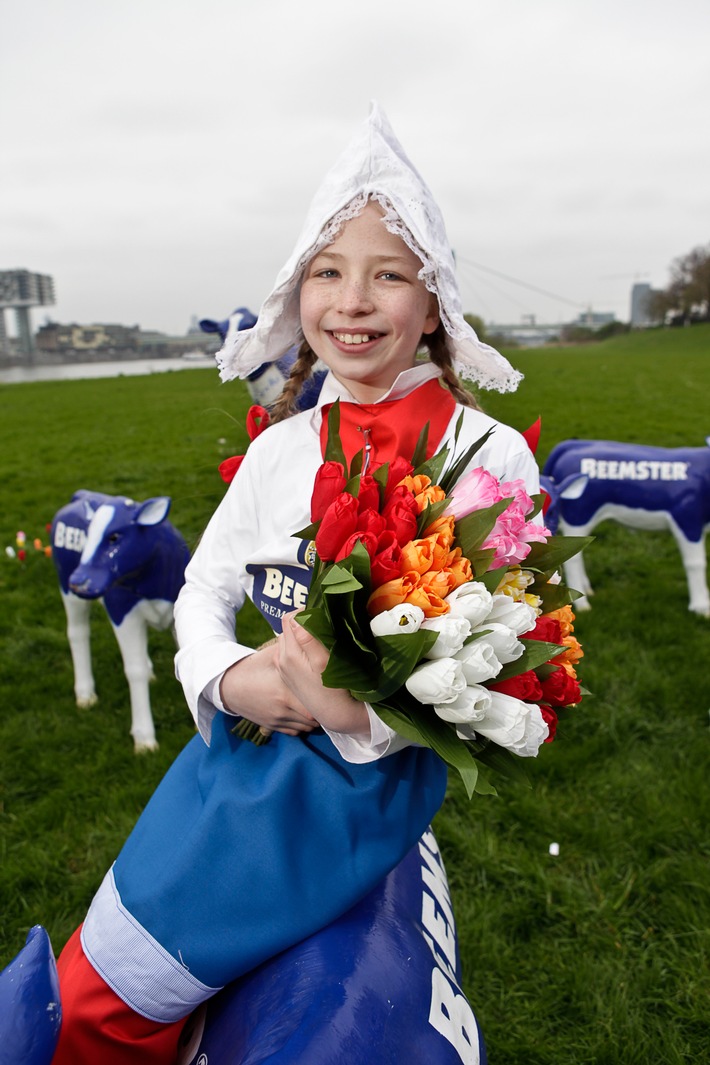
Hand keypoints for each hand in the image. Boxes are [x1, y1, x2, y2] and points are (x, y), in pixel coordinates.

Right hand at [219, 642, 318, 736]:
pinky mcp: (272, 727)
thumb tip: (311, 635)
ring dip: (313, 719)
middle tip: (327, 698)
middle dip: (322, 710)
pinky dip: (302, 725)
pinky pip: (295, 731)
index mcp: (285, 692)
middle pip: (313, 719)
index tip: (330, 691)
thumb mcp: (272, 656)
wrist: (229, 687)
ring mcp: (277, 720)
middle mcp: (283, 710)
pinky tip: (304, 713)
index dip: (325, 699)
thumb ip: (293, 649)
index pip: (314, 703)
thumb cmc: (254, 668)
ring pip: (306, 727)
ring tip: (318, 705)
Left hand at [277, 613, 370, 737]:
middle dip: (304, 623)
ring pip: (289, 639)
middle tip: (323, 627)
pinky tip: (314, 654)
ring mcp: (283, 667)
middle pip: (288, 628)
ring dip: (302, 635)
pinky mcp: (287, 673)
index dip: (305, 612)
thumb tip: (297, 617)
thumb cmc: (334, 689)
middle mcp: (281, 659)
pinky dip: (300, 646)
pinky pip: (290, 650)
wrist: (334, 714)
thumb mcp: (323, 662)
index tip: (322, 616)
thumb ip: (308, 639)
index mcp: (288, 654)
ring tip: (320, 640)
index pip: (289, 618)